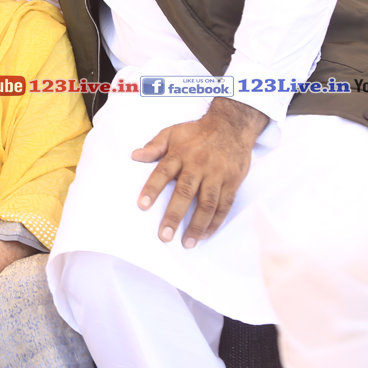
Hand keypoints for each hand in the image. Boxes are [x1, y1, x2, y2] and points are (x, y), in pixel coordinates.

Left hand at [131, 97, 265, 246]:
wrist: (231, 125)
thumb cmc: (198, 132)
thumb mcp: (173, 132)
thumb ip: (154, 146)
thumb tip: (135, 155)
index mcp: (180, 154)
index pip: (163, 172)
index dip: (152, 189)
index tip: (142, 206)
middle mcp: (198, 166)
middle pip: (185, 193)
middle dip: (174, 216)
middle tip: (165, 235)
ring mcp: (217, 175)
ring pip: (207, 204)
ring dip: (197, 226)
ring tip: (188, 243)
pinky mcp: (232, 182)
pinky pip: (224, 205)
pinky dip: (216, 222)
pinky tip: (206, 234)